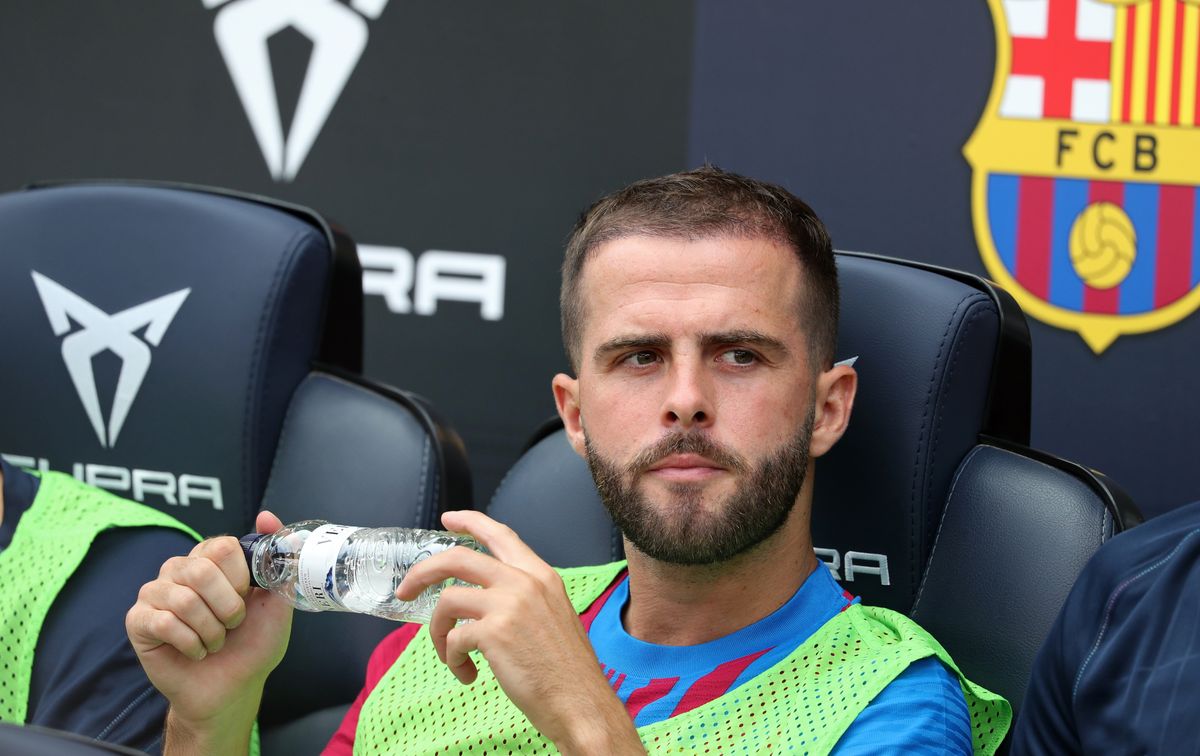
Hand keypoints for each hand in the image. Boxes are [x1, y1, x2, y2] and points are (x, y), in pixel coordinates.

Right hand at [125, 510, 293, 752]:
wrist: (233, 688)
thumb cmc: (253, 644)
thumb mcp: (278, 600)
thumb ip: (277, 559)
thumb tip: (267, 517)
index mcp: (212, 558)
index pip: (222, 547)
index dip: (239, 579)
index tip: (246, 599)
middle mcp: (180, 569)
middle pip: (201, 570)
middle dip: (227, 608)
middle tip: (232, 625)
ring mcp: (155, 593)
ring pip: (184, 600)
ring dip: (211, 631)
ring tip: (215, 641)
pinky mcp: (138, 620)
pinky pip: (164, 623)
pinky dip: (191, 644)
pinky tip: (196, 652)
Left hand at [397, 511, 643, 754]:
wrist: (580, 702)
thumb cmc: (566, 669)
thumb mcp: (552, 615)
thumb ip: (523, 597)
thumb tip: (482, 599)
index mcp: (541, 575)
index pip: (499, 534)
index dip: (470, 522)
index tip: (447, 520)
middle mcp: (524, 582)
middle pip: (457, 558)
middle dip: (422, 572)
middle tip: (405, 590)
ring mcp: (508, 605)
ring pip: (447, 600)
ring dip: (437, 631)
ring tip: (449, 655)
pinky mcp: (493, 633)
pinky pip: (452, 640)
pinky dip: (452, 660)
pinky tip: (468, 674)